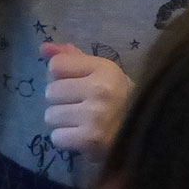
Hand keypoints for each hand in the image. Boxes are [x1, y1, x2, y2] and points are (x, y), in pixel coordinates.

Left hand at [41, 43, 132, 158]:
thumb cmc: (121, 101)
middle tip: (81, 107)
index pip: (56, 65)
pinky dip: (66, 140)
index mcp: (105, 69)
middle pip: (50, 91)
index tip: (77, 85)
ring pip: (50, 116)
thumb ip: (73, 58)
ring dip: (62, 122)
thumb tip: (43, 48)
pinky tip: (81, 137)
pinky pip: (56, 137)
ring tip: (81, 123)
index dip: (61, 76)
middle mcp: (100, 89)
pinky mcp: (90, 140)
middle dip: (61, 101)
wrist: (145, 136)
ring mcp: (95, 116)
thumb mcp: (102, 73)